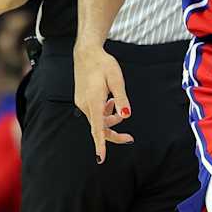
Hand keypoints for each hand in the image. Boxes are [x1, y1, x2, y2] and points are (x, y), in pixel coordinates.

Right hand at [73, 46, 132, 162]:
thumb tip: (126, 116)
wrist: (87, 53)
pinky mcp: (82, 100)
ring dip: (109, 119)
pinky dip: (104, 112)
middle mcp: (85, 104)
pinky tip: (110, 101)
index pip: (97, 127)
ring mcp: (82, 103)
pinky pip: (94, 113)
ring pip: (97, 120)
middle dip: (114, 134)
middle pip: (99, 128)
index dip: (100, 144)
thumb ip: (121, 99)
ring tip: (117, 103)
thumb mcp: (117, 79)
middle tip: (130, 138)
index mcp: (94, 100)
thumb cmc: (103, 64)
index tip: (101, 158)